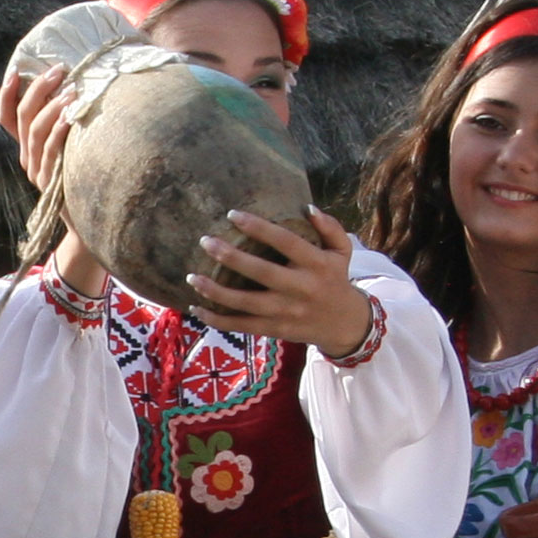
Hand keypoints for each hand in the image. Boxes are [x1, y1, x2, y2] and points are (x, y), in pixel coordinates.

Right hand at [0, 62, 107, 295]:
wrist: (90, 222)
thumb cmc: (85, 179)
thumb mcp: (72, 149)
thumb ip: (67, 126)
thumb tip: (78, 89)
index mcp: (28, 148)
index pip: (7, 118)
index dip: (7, 94)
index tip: (16, 71)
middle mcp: (28, 158)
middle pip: (23, 118)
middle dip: (38, 90)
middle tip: (58, 70)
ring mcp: (37, 172)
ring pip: (35, 133)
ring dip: (52, 108)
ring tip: (71, 90)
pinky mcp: (51, 182)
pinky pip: (51, 152)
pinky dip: (59, 132)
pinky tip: (71, 117)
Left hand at [190, 207, 373, 354]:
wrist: (344, 324)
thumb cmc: (335, 279)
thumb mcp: (342, 251)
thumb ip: (330, 227)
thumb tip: (307, 207)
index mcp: (316, 264)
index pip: (286, 242)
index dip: (259, 228)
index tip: (233, 215)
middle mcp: (301, 288)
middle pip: (262, 272)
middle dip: (231, 257)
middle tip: (206, 241)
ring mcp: (287, 312)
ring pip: (247, 303)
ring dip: (216, 291)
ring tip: (193, 277)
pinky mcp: (276, 329)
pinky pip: (242, 326)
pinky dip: (218, 320)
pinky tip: (197, 308)